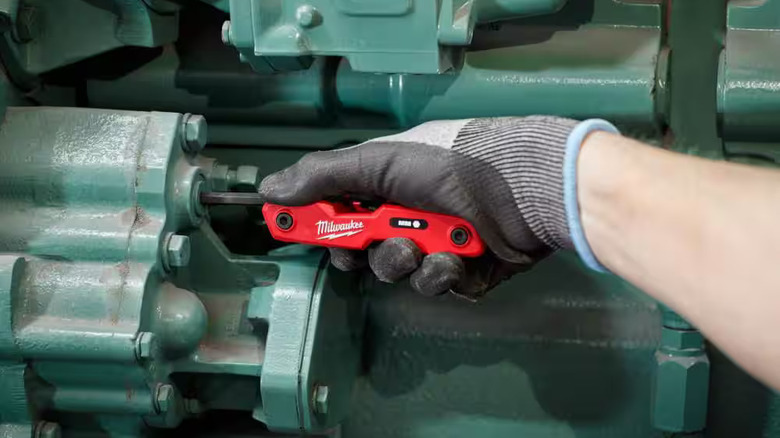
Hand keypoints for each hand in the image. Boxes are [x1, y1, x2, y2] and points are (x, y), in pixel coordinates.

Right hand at [259, 117, 580, 297]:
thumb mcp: (380, 161)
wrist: (521, 186)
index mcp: (386, 185)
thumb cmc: (452, 163)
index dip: (315, 224)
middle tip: (361, 245)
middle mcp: (408, 214)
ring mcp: (436, 243)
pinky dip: (440, 273)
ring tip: (420, 245)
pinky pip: (435, 285)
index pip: (338, 210)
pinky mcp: (464, 271)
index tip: (291, 232)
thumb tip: (270, 189)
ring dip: (402, 260)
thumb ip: (324, 176)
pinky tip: (454, 257)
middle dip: (361, 250)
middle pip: (362, 249)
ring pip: (396, 271)